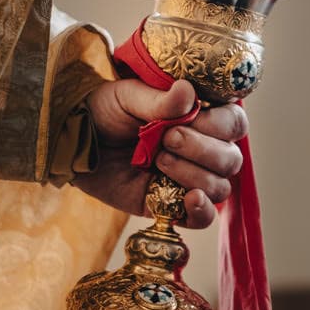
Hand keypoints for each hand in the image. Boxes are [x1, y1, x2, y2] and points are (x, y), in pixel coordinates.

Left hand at [72, 78, 247, 228]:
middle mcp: (202, 149)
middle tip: (167, 139)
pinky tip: (189, 198)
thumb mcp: (128, 97)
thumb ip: (159, 99)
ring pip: (220, 186)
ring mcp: (190, 178)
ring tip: (159, 160)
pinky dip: (203, 210)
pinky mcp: (173, 205)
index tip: (189, 118)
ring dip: (193, 174)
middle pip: (231, 158)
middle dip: (202, 149)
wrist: (75, 140)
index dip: (218, 124)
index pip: (233, 124)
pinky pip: (204, 218)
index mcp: (200, 117)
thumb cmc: (105, 111)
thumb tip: (188, 91)